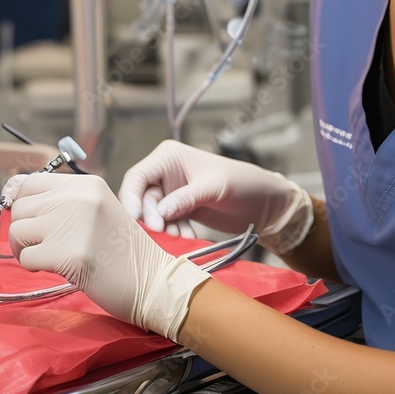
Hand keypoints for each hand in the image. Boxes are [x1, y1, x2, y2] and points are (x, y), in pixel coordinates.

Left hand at [9, 172, 209, 337]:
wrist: (150, 279)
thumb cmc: (120, 249)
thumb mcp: (94, 210)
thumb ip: (61, 200)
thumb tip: (10, 191)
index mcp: (87, 184)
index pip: (30, 182)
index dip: (22, 204)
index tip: (30, 221)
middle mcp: (79, 197)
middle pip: (21, 208)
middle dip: (25, 231)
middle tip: (46, 245)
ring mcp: (73, 224)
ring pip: (18, 232)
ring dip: (27, 250)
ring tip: (53, 256)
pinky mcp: (68, 254)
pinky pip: (25, 259)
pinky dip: (35, 268)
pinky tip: (60, 267)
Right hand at [118, 140, 313, 254]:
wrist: (262, 201)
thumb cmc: (242, 183)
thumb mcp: (214, 188)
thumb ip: (186, 198)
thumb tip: (159, 211)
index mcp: (169, 156)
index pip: (137, 176)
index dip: (131, 198)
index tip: (136, 220)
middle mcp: (165, 173)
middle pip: (141, 199)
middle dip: (151, 217)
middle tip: (164, 231)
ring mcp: (172, 192)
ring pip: (152, 214)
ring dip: (163, 228)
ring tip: (181, 235)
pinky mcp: (179, 209)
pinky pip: (165, 223)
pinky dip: (172, 232)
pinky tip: (187, 237)